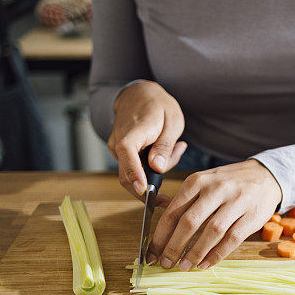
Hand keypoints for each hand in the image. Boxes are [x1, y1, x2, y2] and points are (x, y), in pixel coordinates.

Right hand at [107, 80, 186, 204]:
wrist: (139, 94)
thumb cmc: (158, 105)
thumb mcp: (172, 121)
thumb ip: (165, 145)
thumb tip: (157, 167)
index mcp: (132, 133)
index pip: (128, 155)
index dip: (135, 175)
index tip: (145, 191)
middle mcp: (119, 143)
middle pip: (127, 175)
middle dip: (147, 190)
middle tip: (165, 200)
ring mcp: (117, 150)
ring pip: (134, 174)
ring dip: (155, 173)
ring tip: (176, 148)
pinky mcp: (121, 154)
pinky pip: (135, 167)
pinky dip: (151, 166)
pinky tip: (166, 151)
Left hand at [147, 160, 281, 269]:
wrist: (265, 176)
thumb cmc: (229, 183)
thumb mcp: (204, 182)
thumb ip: (184, 200)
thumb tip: (161, 226)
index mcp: (198, 181)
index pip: (173, 211)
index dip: (160, 236)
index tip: (151, 254)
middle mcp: (215, 189)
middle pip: (189, 222)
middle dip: (174, 246)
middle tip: (165, 263)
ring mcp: (236, 202)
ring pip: (212, 232)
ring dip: (195, 253)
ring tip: (184, 267)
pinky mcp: (251, 216)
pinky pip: (232, 239)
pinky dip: (217, 254)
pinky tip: (205, 264)